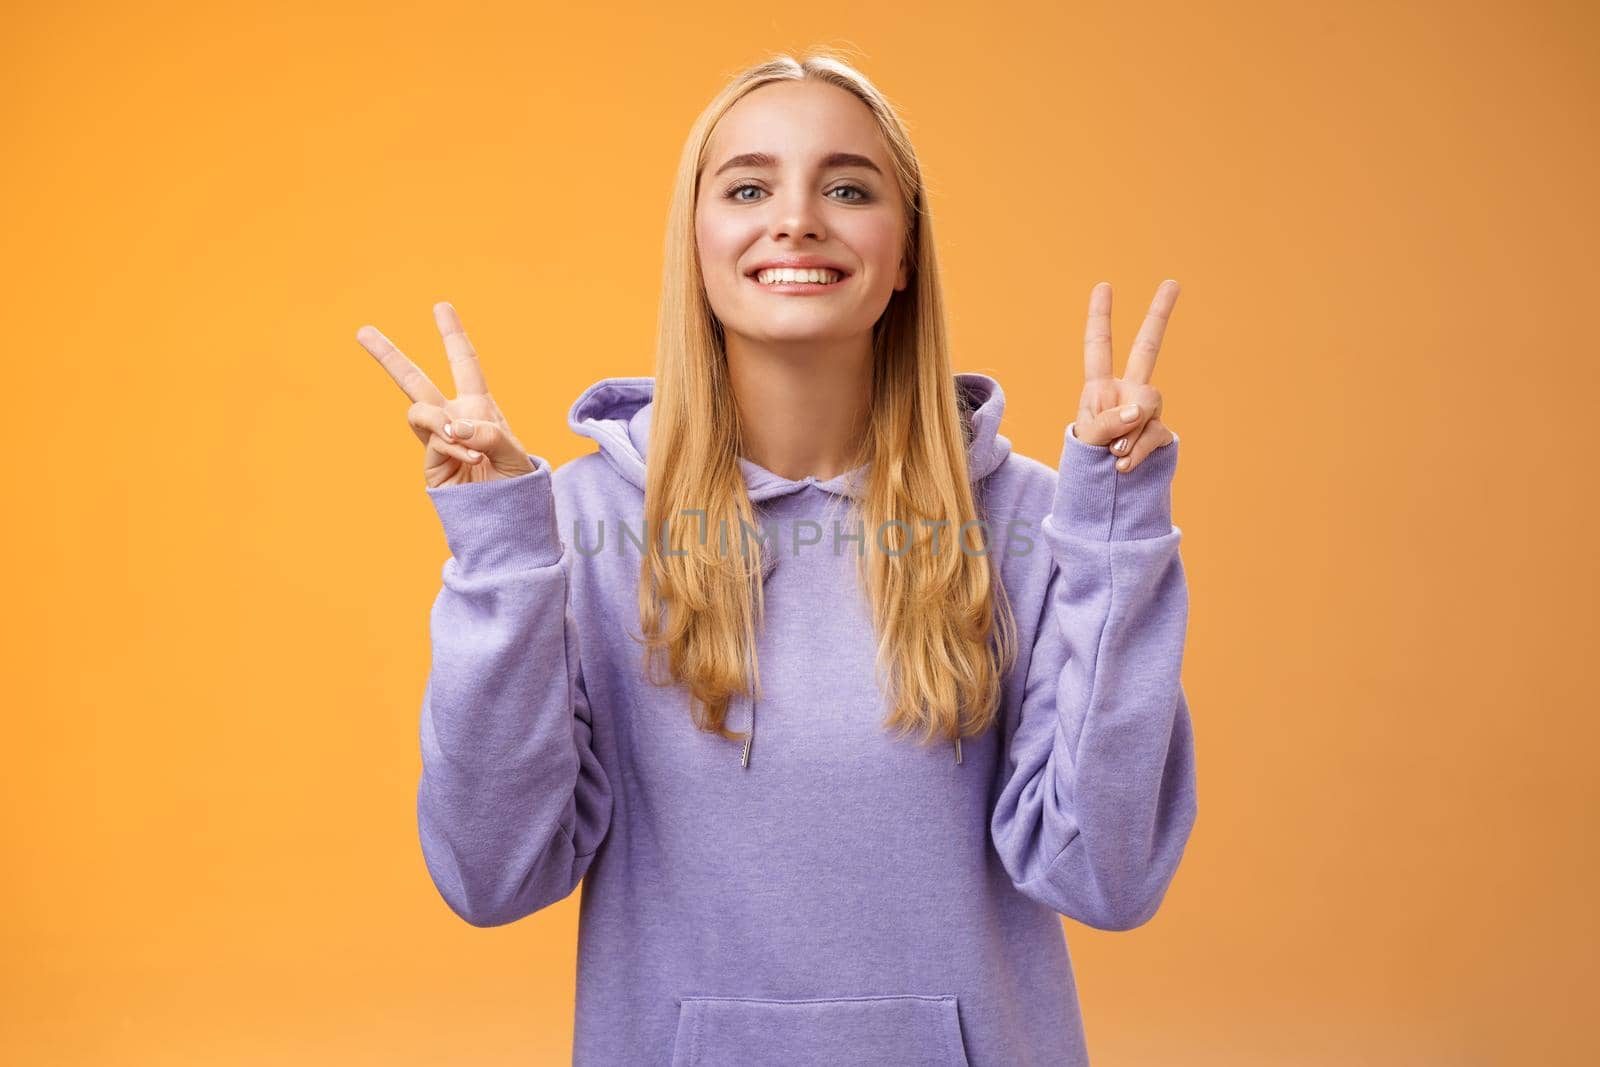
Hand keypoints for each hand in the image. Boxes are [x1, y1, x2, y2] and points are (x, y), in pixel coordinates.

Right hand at [355, 302, 536, 487]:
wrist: (507, 517)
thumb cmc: (516, 481)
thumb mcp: (516, 452)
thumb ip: (489, 433)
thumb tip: (453, 427)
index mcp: (478, 406)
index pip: (464, 363)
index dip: (452, 335)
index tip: (440, 306)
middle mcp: (453, 417)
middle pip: (415, 380)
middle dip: (388, 356)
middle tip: (362, 330)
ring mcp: (437, 440)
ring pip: (417, 409)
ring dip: (438, 419)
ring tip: (463, 442)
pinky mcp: (429, 462)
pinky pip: (433, 441)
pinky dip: (453, 447)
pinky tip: (472, 460)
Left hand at [1072, 280, 1179, 472]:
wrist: (1104, 487)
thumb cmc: (1088, 458)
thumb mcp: (1087, 439)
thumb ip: (1108, 422)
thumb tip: (1137, 411)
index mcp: (1100, 387)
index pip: (1099, 347)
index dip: (1099, 318)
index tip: (1103, 286)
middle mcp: (1127, 391)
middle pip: (1147, 348)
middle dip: (1160, 315)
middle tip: (1173, 282)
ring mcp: (1147, 410)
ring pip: (1147, 405)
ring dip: (1129, 431)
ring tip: (1113, 453)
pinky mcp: (1160, 431)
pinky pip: (1153, 434)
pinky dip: (1137, 451)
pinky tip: (1123, 466)